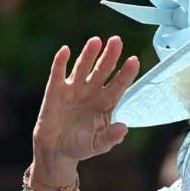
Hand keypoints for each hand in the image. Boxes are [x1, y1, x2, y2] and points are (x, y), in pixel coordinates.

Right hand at [31, 36, 138, 181]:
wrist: (57, 149)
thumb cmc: (82, 145)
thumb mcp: (100, 145)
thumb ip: (112, 137)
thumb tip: (124, 128)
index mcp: (107, 103)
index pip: (119, 84)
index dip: (127, 72)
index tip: (134, 60)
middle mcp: (92, 92)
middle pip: (103, 70)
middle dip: (110, 56)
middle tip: (117, 40)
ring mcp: (74, 89)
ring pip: (83, 67)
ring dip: (89, 54)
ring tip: (96, 41)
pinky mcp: (55, 91)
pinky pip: (58, 73)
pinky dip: (61, 62)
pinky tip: (66, 51)